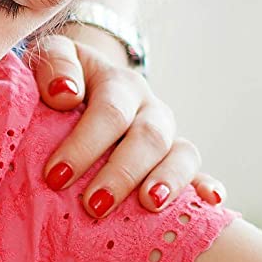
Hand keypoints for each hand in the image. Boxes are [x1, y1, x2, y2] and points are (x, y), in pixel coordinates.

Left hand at [27, 35, 225, 220]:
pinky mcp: (176, 160)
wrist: (82, 80)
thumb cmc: (60, 78)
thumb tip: (66, 94)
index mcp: (118, 83)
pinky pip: (200, 172)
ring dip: (168, 181)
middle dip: (122, 173)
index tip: (56, 176)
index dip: (85, 145)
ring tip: (149, 206)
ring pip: (182, 154)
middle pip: (148, 137)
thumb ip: (54, 65)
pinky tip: (211, 201)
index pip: (109, 112)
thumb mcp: (50, 56)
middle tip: (94, 205)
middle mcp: (149, 108)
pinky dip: (207, 186)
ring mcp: (168, 135)